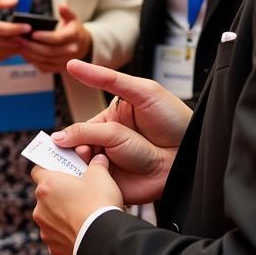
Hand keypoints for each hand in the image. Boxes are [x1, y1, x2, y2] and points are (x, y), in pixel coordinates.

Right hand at [0, 0, 28, 62]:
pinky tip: (15, 45)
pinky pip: (2, 57)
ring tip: (25, 40)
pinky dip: (11, 52)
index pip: (4, 30)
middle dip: (21, 39)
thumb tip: (15, 1)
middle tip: (31, 35)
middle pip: (7, 43)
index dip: (18, 29)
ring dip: (18, 47)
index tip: (29, 27)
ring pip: (7, 52)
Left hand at [19, 3, 92, 73]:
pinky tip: (25, 54)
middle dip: (32, 46)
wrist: (82, 46)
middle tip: (20, 40)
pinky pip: (44, 67)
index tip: (32, 34)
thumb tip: (62, 6)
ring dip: (31, 54)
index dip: (44, 37)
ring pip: (45, 61)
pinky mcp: (60, 69)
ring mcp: (66, 62)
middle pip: (49, 52)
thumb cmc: (73, 30)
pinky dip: (33, 62)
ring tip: (20, 46)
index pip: (57, 38)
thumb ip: (67, 12)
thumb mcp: (73, 19)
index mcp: (74, 37)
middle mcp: (72, 51)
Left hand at [31, 156, 122, 254]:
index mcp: (47, 185)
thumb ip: (96, 164)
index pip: (38, 170)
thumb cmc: (99, 204)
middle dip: (59, 193)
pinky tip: (82, 231)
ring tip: (82, 215)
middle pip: (45, 195)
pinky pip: (58, 235)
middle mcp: (40, 207)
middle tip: (78, 193)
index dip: (50, 169)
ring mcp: (45, 229)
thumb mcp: (100, 175)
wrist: (104, 240)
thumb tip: (99, 160)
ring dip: (62, 214)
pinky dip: (67, 233)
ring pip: (50, 216)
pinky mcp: (53, 247)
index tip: (62, 171)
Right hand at [47, 59, 193, 203]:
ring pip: (83, 171)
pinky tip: (93, 185)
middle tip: (83, 154)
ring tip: (95, 168)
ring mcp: (113, 167)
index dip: (70, 136)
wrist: (193, 153)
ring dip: (80, 171)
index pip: (79, 130)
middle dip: (73, 154)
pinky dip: (90, 189)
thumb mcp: (140, 91)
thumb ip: (106, 79)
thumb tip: (72, 65)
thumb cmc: (173, 118)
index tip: (61, 141)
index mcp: (109, 122)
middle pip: (77, 151)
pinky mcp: (118, 187)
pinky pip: (97, 189)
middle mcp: (108, 144)